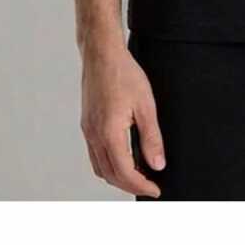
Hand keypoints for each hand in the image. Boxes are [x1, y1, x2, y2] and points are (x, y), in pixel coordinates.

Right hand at [80, 37, 165, 197]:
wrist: (102, 54)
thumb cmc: (123, 74)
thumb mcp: (146, 106)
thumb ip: (151, 138)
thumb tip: (158, 164)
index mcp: (109, 133)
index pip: (124, 173)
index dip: (141, 185)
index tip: (155, 190)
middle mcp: (94, 135)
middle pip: (110, 175)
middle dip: (130, 185)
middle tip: (149, 185)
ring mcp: (88, 130)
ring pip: (100, 167)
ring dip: (117, 176)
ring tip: (138, 174)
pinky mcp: (87, 124)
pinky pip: (95, 154)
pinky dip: (108, 164)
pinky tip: (123, 157)